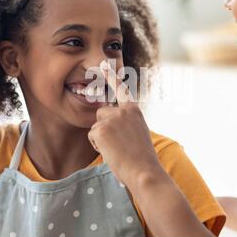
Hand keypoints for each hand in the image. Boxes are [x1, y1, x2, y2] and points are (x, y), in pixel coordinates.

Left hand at [88, 61, 161, 185]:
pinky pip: (92, 136)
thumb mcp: (138, 133)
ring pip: (96, 125)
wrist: (144, 171)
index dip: (111, 76)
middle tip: (117, 143)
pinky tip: (111, 152)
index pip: (121, 89)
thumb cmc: (142, 158)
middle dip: (103, 126)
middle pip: (101, 112)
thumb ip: (127, 123)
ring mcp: (112, 118)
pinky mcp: (102, 128)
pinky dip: (98, 146)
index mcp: (134, 110)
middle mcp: (123, 110)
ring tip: (116, 149)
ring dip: (101, 137)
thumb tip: (111, 121)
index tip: (104, 65)